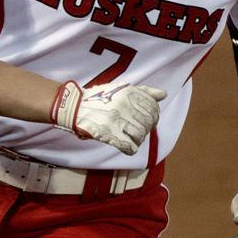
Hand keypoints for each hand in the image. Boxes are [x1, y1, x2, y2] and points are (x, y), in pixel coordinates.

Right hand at [51, 80, 166, 154]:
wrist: (74, 106)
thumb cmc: (98, 98)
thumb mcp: (120, 89)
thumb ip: (143, 92)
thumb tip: (163, 94)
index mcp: (129, 93)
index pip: (153, 108)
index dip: (153, 116)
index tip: (148, 121)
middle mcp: (125, 106)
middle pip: (148, 123)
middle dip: (145, 128)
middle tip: (136, 130)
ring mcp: (116, 120)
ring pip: (140, 135)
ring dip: (137, 139)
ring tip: (129, 137)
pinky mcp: (109, 134)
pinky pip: (130, 147)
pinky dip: (130, 148)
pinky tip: (125, 145)